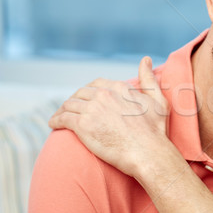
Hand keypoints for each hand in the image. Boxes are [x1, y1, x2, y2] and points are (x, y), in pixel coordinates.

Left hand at [49, 56, 180, 178]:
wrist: (148, 153)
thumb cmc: (156, 131)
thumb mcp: (158, 100)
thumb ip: (149, 79)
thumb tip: (145, 59)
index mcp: (120, 88)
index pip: (97, 84)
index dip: (90, 91)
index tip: (87, 99)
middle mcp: (104, 95)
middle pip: (81, 93)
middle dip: (75, 100)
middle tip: (71, 109)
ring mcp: (92, 109)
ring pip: (69, 105)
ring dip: (63, 110)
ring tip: (60, 117)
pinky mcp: (82, 125)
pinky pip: (62, 119)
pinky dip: (55, 121)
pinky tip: (53, 124)